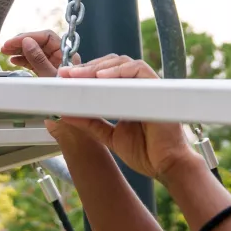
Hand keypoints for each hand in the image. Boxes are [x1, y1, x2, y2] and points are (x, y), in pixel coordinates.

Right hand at [1, 30, 83, 141]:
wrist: (72, 131)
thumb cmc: (68, 106)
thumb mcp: (50, 80)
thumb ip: (38, 60)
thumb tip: (27, 42)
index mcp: (67, 56)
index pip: (48, 38)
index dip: (30, 36)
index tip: (14, 42)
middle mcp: (62, 60)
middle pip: (41, 43)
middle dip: (23, 42)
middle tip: (6, 46)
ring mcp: (54, 68)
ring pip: (36, 52)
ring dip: (21, 51)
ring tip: (7, 52)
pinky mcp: (48, 77)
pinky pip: (34, 63)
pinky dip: (24, 61)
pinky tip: (14, 61)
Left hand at [55, 55, 193, 180]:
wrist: (167, 167)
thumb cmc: (146, 152)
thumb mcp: (110, 136)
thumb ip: (90, 123)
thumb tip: (65, 114)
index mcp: (128, 94)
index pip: (105, 73)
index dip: (84, 73)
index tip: (64, 78)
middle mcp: (139, 86)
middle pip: (112, 63)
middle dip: (87, 67)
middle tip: (67, 75)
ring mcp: (148, 85)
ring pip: (123, 62)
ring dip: (99, 67)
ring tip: (80, 75)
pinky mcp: (158, 88)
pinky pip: (139, 70)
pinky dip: (120, 70)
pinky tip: (102, 77)